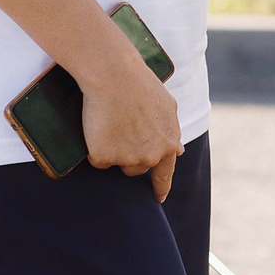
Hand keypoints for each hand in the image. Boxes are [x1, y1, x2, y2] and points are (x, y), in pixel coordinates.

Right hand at [78, 47, 183, 200]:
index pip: (165, 174)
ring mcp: (127, 158)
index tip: (158, 198)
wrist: (115, 76)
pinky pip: (97, 160)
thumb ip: (171, 131)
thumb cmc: (141, 85)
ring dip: (114, 153)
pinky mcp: (104, 158)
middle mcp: (150, 156)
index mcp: (168, 143)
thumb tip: (178, 151)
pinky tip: (98, 127)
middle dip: (130, 155)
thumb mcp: (167, 106)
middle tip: (123, 132)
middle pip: (137, 169)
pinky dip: (95, 148)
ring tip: (111, 125)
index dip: (161, 187)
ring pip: (118, 165)